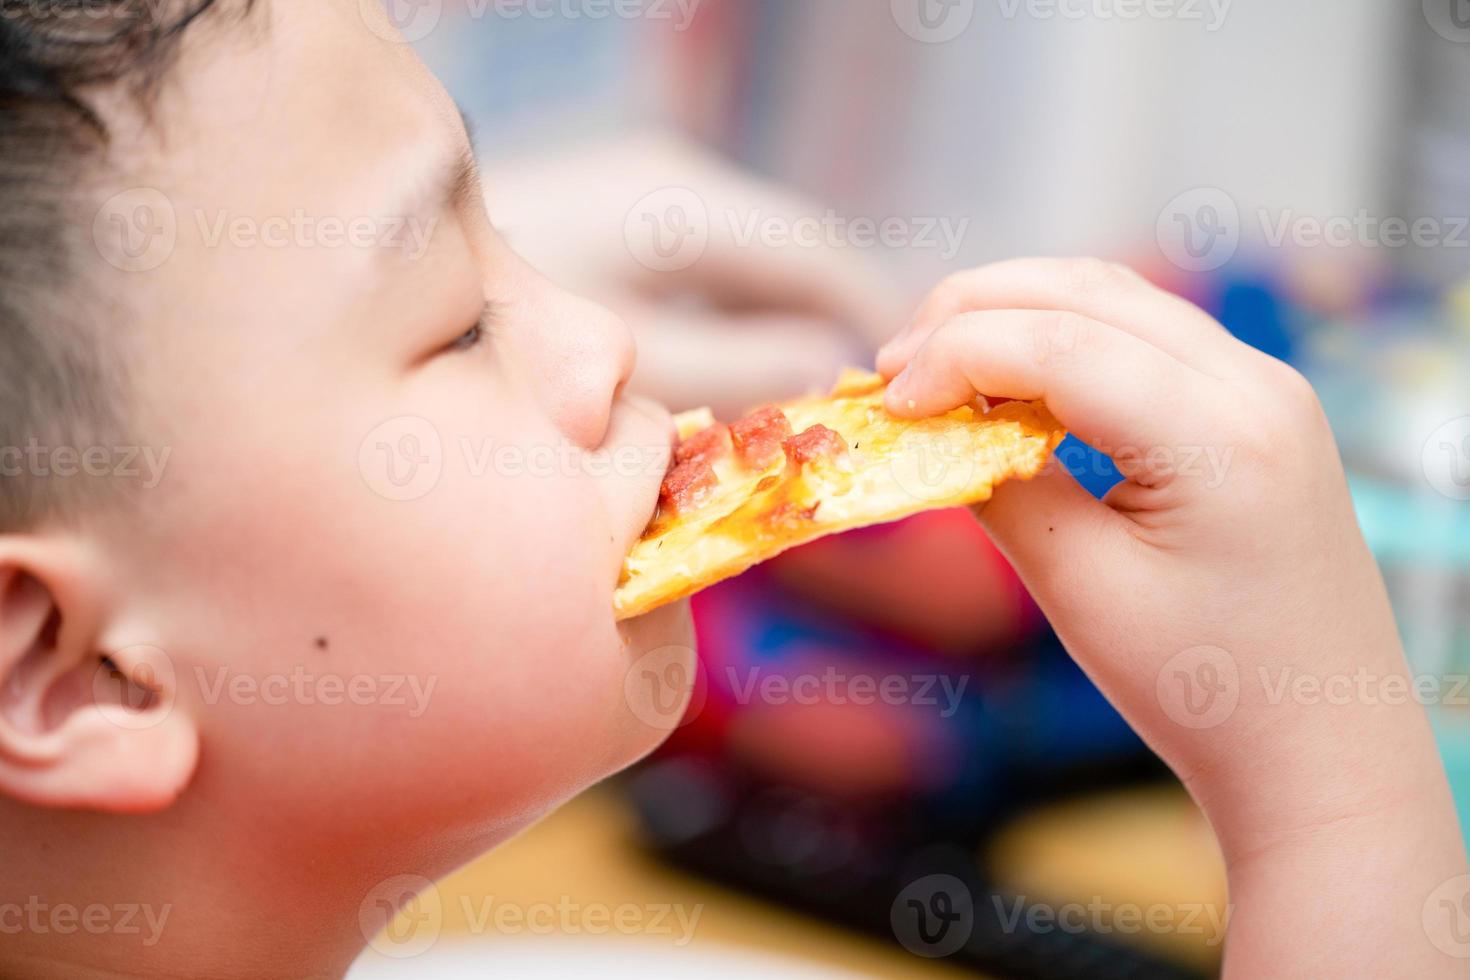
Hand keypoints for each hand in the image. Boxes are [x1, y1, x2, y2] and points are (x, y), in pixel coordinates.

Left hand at [484, 131, 904, 416]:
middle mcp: (664, 187)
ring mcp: (625, 205)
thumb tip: (825, 371)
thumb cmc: (497, 324)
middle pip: (779, 259)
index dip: (868, 315)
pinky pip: (685, 282)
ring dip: (762, 334)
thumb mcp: (631, 357)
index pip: (817, 255)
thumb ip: (740, 367)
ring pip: (730, 273)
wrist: (358, 271)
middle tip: (846, 405)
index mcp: (684, 206)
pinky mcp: (592, 235)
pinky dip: (711, 330)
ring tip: (780, 409)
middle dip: (818, 329)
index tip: (903, 372)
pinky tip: (695, 389)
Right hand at [877, 257, 1467, 976]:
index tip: (887, 403)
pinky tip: (1011, 382)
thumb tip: (934, 427)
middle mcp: (1257, 385)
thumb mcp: (1082, 589)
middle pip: (1087, 294)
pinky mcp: (1255, 405)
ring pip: (1115, 298)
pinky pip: (1145, 335)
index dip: (955, 357)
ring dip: (1015, 313)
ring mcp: (1265, 387)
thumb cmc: (1204, 689)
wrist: (1319, 745)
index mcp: (1221, 437)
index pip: (1060, 343)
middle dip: (972, 313)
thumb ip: (1003, 490)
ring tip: (936, 365)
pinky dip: (1064, 337)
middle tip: (892, 369)